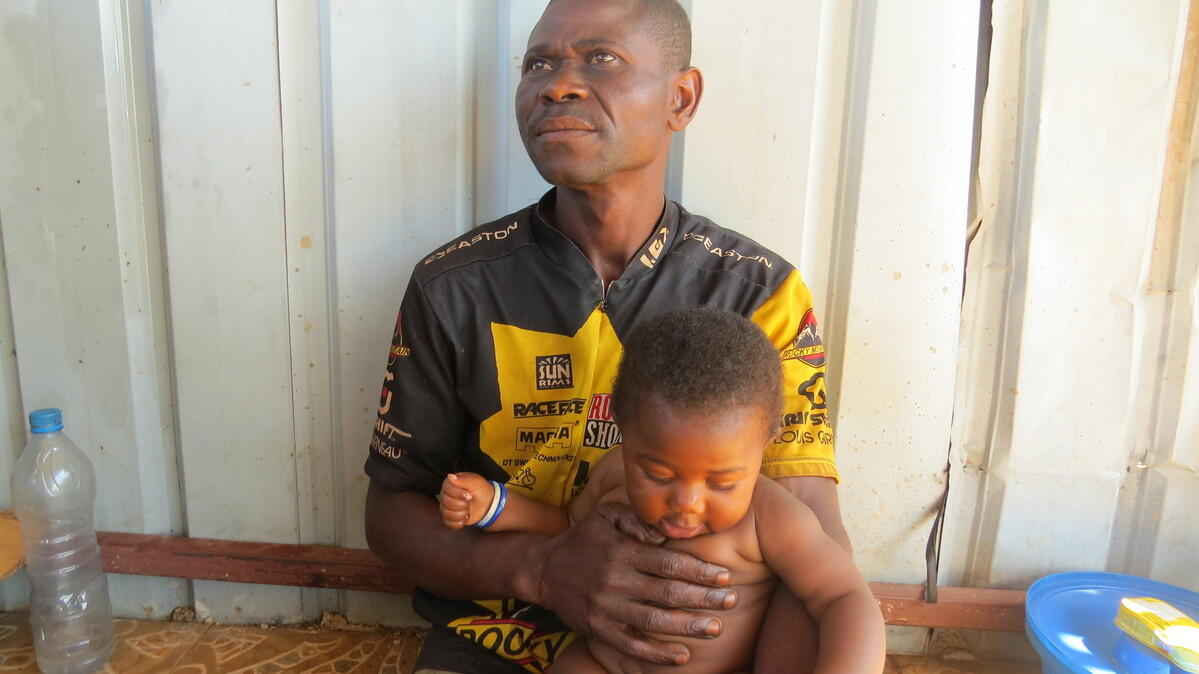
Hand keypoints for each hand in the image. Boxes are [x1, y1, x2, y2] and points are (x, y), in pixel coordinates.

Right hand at [437, 473, 493, 528]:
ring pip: (447, 514)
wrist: (487, 504)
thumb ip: (463, 479)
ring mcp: (446, 507)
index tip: (469, 495)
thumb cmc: (481, 490)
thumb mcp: (475, 482)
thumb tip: (450, 476)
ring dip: (462, 513)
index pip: (447, 488)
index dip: (458, 494)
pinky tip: (465, 517)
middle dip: (462, 504)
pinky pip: (448, 523)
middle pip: (446, 502)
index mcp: (451, 483)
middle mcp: (445, 495)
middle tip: (470, 501)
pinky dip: (459, 522)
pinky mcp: (449, 518)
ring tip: (468, 509)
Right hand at [531, 502, 737, 665]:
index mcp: (622, 552)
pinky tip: (682, 656)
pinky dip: (657, 654)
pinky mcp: (599, 629)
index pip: (667, 562)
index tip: (724, 575)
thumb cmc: (584, 539)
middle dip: (703, 598)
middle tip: (731, 601)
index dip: (698, 571)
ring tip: (714, 627)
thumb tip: (664, 533)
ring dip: (687, 626)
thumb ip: (636, 519)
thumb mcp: (605, 515)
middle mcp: (615, 581)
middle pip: (667, 593)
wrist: (544, 569)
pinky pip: (631, 646)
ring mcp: (607, 608)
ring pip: (653, 621)